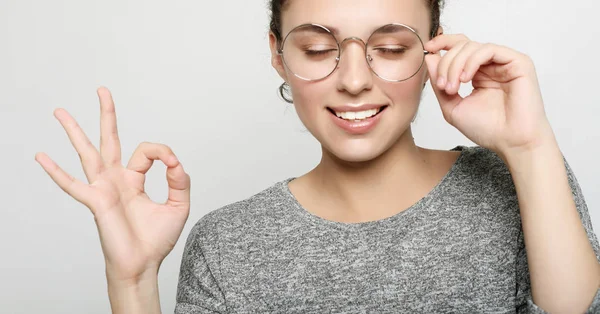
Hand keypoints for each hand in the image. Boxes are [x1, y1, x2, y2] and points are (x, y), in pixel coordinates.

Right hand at [35, 87, 190, 283]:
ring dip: (74, 131)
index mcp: (134, 179)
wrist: (144, 264)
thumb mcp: (178, 205)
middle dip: (106, 114)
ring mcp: (103, 188)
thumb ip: (179, 180)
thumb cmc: (157, 239)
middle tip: (102, 90)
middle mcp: (116, 179)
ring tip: (60, 111)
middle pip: (109, 139)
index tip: (173, 163)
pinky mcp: (96, 202)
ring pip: (87, 153)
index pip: (146, 151)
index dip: (163, 152)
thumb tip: (175, 160)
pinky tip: (41, 156)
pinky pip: (73, 185)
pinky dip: (57, 171)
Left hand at [424, 34, 556, 156]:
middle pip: (462, 45)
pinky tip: (465, 79)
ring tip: (452, 87)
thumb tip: (429, 58)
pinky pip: (489, 49)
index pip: (459, 48)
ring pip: (473, 46)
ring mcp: (505, 63)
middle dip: (446, 63)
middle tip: (442, 85)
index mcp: (478, 73)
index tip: (427, 50)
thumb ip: (439, 84)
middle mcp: (491, 65)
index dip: (442, 43)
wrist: (512, 142)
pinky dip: (471, 61)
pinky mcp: (518, 62)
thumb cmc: (488, 129)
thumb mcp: (452, 107)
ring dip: (455, 64)